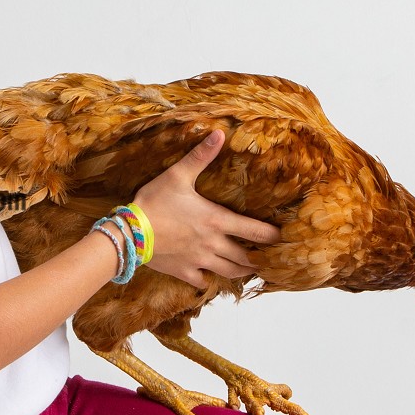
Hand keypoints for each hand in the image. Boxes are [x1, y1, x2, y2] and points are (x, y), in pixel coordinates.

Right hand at [132, 129, 280, 286]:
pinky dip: (208, 279)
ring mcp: (199, 261)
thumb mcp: (178, 175)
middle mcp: (213, 244)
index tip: (285, 238)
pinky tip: (208, 274)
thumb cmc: (154, 202)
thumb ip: (200, 156)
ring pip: (229, 272)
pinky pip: (202, 281)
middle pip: (247, 258)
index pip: (256, 232)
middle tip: (271, 258)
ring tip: (250, 268)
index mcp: (216, 221)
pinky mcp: (183, 271)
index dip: (274, 236)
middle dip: (261, 259)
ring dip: (242, 270)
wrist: (129, 233)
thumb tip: (219, 134)